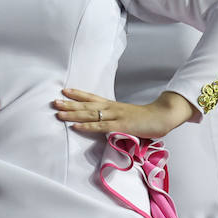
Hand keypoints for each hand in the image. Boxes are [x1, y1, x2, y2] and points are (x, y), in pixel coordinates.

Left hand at [52, 88, 191, 138]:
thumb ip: (117, 119)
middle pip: (87, 105)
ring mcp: (116, 116)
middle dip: (70, 104)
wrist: (163, 115)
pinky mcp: (120, 126)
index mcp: (114, 105)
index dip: (78, 94)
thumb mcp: (129, 116)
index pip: (93, 97)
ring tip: (59, 113)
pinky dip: (87, 126)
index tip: (65, 90)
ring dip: (73, 114)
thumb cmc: (147, 118)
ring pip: (90, 114)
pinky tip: (75, 127)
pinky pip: (101, 126)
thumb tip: (107, 123)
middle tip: (54, 102)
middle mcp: (112, 108)